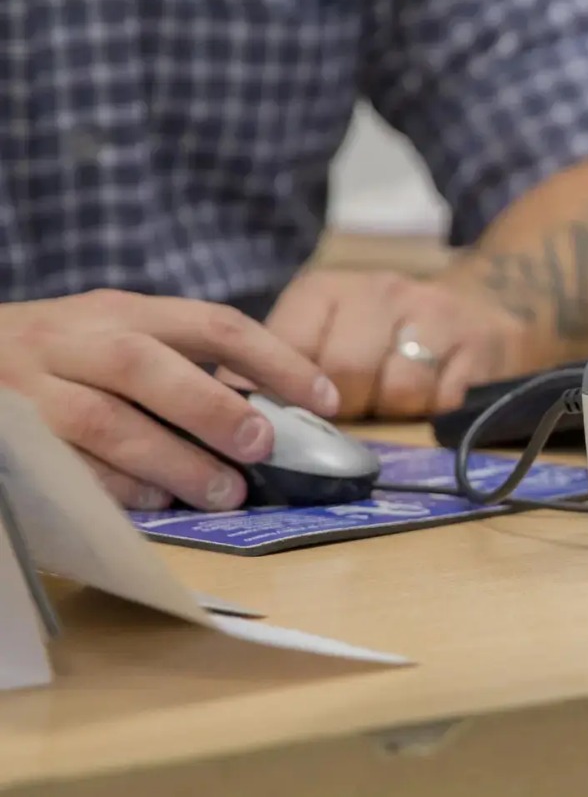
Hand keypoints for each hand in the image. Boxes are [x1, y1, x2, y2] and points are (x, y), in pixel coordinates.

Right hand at [0, 290, 338, 511]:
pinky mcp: (10, 437)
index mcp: (120, 312)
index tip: (327, 399)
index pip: (212, 324)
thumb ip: (180, 363)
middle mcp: (73, 342)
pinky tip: (157, 502)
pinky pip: (65, 466)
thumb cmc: (54, 359)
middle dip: (212, 408)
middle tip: (263, 444)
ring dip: (173, 460)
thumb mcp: (112, 337)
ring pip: (105, 422)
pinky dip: (116, 486)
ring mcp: (32, 390)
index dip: (277, 360)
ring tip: (225, 492)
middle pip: (146, 367)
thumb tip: (270, 413)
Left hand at [261, 269, 525, 419]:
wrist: (484, 303)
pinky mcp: (480, 342)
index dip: (285, 393)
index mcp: (327, 289)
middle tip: (352, 414)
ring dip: (396, 412)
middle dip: (346, 408)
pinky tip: (436, 396)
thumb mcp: (326, 331)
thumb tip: (235, 405)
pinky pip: (448, 399)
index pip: (289, 347)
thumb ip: (284, 364)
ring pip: (401, 390)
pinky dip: (438, 411)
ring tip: (396, 402)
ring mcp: (435, 313)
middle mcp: (380, 290)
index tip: (286, 418)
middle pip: (347, 371)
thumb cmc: (385, 331)